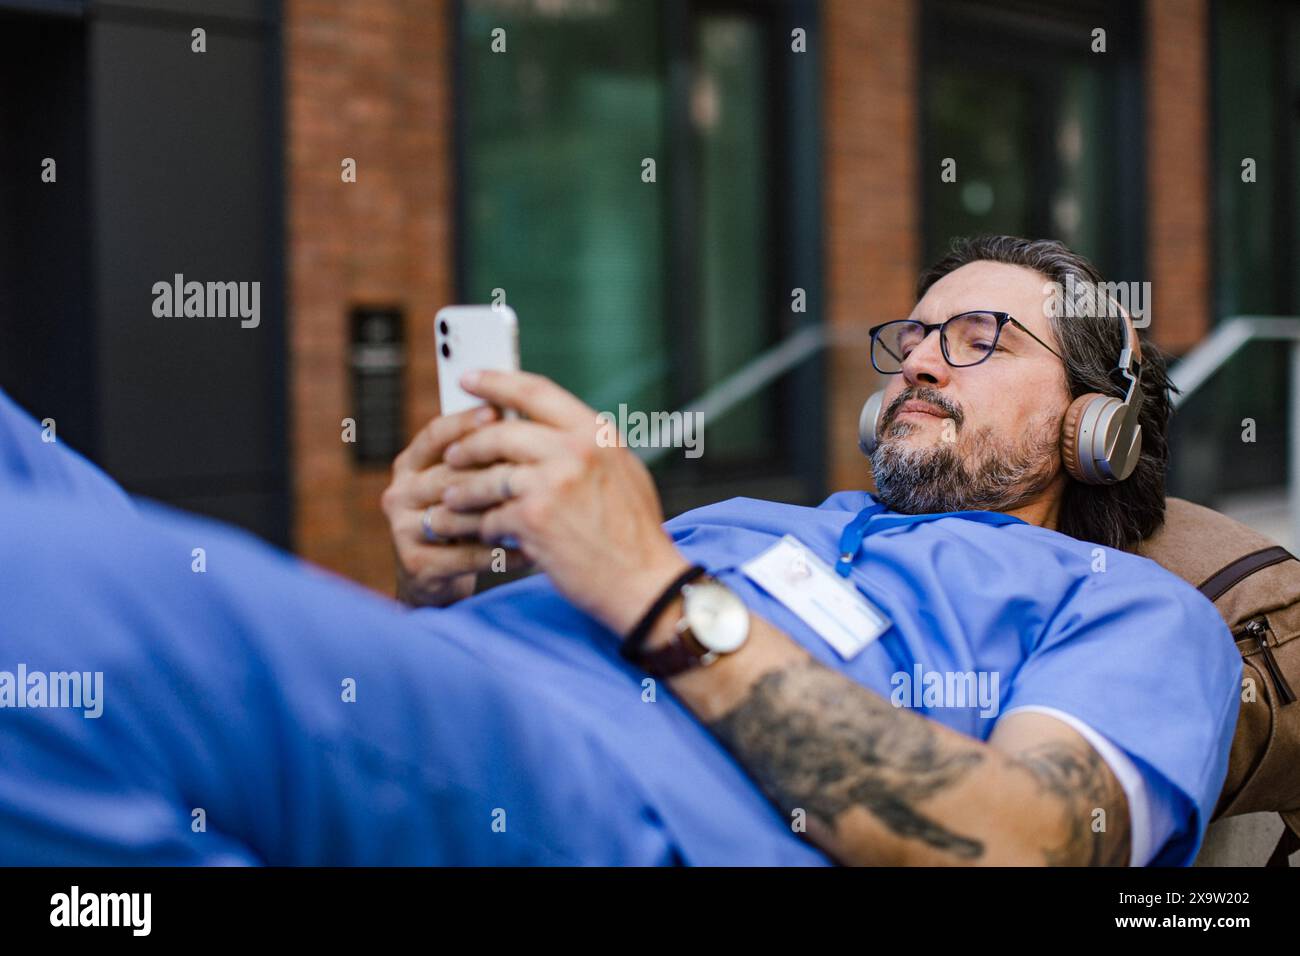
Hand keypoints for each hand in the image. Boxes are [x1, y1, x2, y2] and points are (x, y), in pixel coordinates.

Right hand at [381, 404, 531, 607]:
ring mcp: (402, 530)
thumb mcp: (463, 482)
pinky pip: (465, 556)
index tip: (499, 411)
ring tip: (540, 510)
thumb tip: (522, 417)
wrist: (434, 577)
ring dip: (500, 514)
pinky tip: (531, 550)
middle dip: (493, 472)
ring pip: (458, 515)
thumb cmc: (462, 517)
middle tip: (536, 467)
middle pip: (449, 475)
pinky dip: (501, 554)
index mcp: (409, 464)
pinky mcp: (416, 565)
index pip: (435, 435)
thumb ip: (481, 455)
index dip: (465, 423)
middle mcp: (399, 493)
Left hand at [441, 370, 691, 635]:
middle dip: (468, 445)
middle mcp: (574, 451)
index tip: (469, 378)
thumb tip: (542, 427)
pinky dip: (484, 528)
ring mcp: (552, 484)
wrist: (645, 582)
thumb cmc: (634, 531)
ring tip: (450, 500)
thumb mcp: (622, 470)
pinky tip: (484, 535)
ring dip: (463, 491)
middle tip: (451, 455)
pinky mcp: (534, 519)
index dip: (496, 382)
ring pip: (488, 477)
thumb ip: (584, 445)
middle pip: (500, 433)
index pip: (536, 392)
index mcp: (595, 433)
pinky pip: (491, 516)